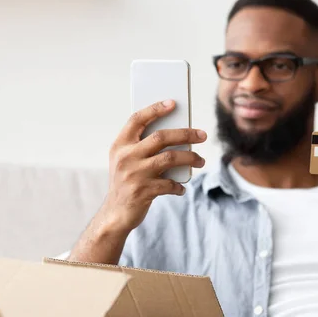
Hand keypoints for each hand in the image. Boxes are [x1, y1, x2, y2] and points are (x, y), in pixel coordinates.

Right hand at [103, 99, 206, 231]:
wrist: (115, 214)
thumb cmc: (126, 182)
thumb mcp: (126, 161)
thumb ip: (143, 147)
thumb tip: (177, 134)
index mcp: (120, 145)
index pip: (137, 119)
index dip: (155, 109)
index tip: (173, 103)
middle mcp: (126, 157)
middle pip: (161, 137)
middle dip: (185, 134)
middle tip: (202, 134)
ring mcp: (134, 174)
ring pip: (170, 158)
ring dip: (190, 158)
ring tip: (201, 161)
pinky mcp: (143, 191)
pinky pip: (170, 184)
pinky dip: (179, 185)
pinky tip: (181, 187)